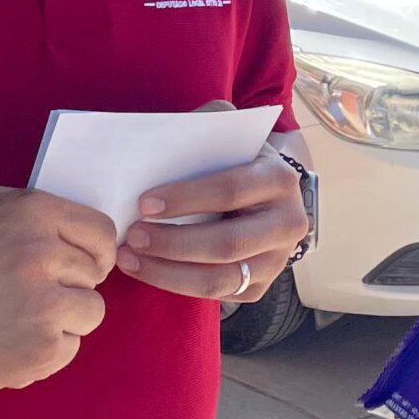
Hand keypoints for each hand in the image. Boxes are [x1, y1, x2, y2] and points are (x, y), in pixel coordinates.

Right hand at [0, 188, 116, 392]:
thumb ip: (36, 214)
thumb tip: (78, 233)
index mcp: (35, 214)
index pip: (102, 232)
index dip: (93, 251)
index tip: (80, 264)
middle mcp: (45, 256)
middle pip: (94, 274)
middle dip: (68, 283)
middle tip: (30, 293)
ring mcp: (46, 307)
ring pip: (90, 312)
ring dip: (64, 318)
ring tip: (24, 318)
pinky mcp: (41, 350)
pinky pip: (70, 348)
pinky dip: (47, 349)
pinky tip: (13, 340)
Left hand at [119, 141, 309, 302]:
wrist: (268, 195)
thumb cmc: (235, 162)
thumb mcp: (229, 137)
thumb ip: (206, 124)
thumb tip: (168, 133)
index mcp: (280, 179)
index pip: (231, 191)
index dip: (186, 199)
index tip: (144, 203)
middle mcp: (288, 224)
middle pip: (226, 244)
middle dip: (173, 243)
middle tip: (132, 235)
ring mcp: (277, 261)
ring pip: (219, 278)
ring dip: (168, 272)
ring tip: (130, 258)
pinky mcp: (260, 287)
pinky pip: (215, 294)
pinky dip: (176, 285)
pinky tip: (147, 269)